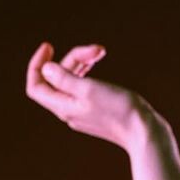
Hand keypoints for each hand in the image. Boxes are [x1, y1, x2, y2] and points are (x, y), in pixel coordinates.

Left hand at [25, 41, 156, 151]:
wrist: (143, 133)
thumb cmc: (118, 111)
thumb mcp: (88, 90)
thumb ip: (64, 79)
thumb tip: (45, 69)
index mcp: (63, 107)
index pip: (36, 87)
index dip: (37, 65)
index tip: (49, 46)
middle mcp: (69, 111)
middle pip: (57, 78)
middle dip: (72, 58)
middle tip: (96, 49)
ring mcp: (83, 111)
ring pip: (71, 80)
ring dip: (82, 61)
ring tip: (100, 51)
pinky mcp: (96, 109)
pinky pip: (83, 85)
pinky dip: (87, 70)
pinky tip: (97, 60)